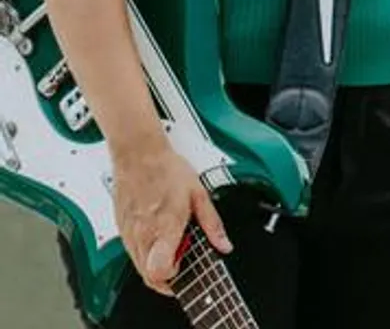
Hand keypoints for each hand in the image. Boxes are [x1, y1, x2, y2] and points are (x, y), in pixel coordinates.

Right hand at [111, 139, 231, 295]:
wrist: (140, 155)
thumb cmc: (168, 170)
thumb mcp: (200, 194)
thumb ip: (212, 224)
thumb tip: (224, 244)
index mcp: (166, 227)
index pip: (160, 273)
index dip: (175, 279)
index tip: (187, 268)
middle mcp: (144, 235)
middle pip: (149, 277)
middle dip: (167, 277)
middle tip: (182, 261)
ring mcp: (129, 234)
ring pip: (139, 268)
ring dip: (156, 266)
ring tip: (172, 246)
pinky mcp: (121, 230)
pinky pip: (132, 253)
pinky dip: (145, 253)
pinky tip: (158, 237)